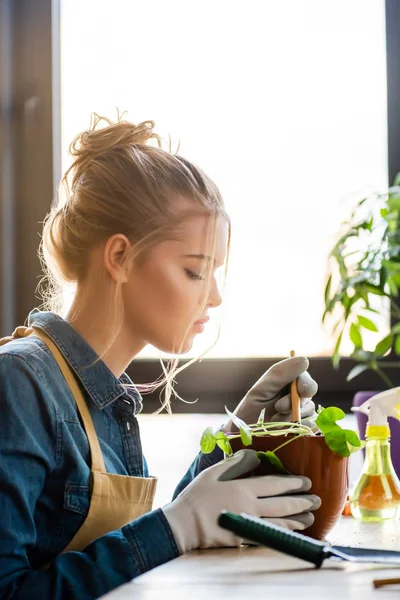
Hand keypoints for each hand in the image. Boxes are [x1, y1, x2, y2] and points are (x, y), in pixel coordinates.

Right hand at [162, 450, 320, 552]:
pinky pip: (269, 537)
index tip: (307, 482)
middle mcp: (250, 507)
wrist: (184, 524)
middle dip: (302, 502)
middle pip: (283, 505)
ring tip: (310, 517)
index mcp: (243, 488)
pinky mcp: (244, 540)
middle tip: (316, 500)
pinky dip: (283, 534)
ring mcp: (248, 525)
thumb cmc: (197, 495)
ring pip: (280, 523)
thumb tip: (255, 456)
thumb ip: (236, 463)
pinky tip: (292, 533)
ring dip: (298, 520)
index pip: (275, 485)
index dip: (293, 483)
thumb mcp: (214, 472)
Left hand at [223, 356, 317, 431]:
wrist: (245, 440)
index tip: (300, 390)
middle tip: (279, 407)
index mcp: (287, 384)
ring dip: (292, 415)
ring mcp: (301, 414)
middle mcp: (296, 397)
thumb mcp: (260, 391)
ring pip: (310, 410)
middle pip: (310, 393)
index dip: (305, 382)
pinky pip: (312, 427)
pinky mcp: (304, 431)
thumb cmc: (250, 412)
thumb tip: (304, 359)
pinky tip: (288, 431)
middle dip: (295, 400)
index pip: (304, 378)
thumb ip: (279, 374)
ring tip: (274, 422)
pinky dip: (302, 428)